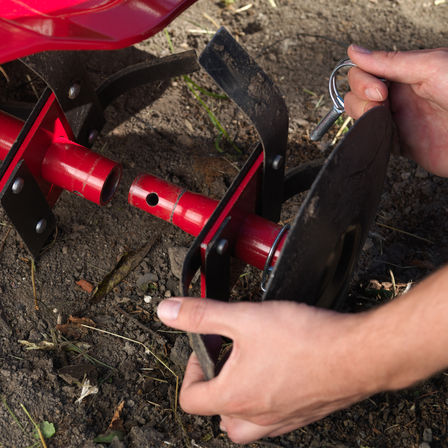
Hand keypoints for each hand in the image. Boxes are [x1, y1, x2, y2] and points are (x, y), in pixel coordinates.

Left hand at [157, 298, 378, 443]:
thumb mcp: (244, 318)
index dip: (191, 370)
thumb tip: (168, 311)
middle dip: (214, 386)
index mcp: (235, 397)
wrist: (357, 355)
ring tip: (246, 369)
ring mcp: (282, 420)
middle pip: (217, 416)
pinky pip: (274, 420)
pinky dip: (266, 401)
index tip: (205, 348)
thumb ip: (203, 314)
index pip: (191, 399)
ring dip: (238, 400)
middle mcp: (256, 416)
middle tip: (225, 359)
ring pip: (246, 425)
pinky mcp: (304, 414)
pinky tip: (277, 372)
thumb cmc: (304, 341)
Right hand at [344, 45, 447, 176]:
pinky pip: (372, 138)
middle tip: (380, 104)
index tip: (378, 90)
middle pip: (358, 93)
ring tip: (382, 120)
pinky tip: (385, 134)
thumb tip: (355, 52)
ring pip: (361, 115)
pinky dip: (370, 137)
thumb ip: (390, 62)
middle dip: (361, 99)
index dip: (363, 80)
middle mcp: (398, 95)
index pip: (365, 70)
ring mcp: (397, 119)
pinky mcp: (399, 143)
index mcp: (405, 73)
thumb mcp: (430, 67)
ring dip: (363, 117)